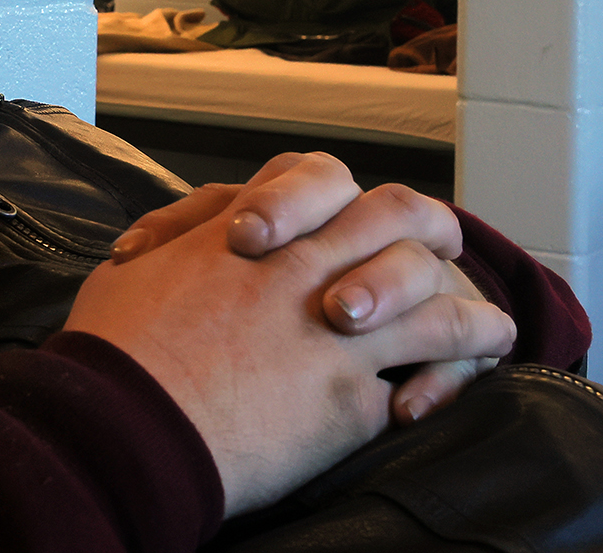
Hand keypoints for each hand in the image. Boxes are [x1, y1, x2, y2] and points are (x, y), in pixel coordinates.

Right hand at [78, 161, 512, 505]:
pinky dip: (445, 384)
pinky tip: (443, 395)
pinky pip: (425, 377)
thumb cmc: (113, 355)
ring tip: (488, 332)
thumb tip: (165, 251)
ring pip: (435, 298)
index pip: (318, 176)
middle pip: (400, 216)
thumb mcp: (132, 275)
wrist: (127, 426)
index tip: (351, 215)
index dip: (341, 193)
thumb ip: (171, 251)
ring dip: (469, 316)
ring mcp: (334, 329)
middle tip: (443, 252)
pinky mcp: (350, 397)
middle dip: (431, 231)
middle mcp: (302, 266)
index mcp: (246, 227)